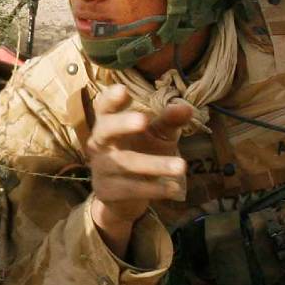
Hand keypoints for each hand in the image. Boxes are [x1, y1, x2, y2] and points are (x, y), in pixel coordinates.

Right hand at [84, 83, 192, 256]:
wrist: (123, 195)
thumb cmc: (140, 152)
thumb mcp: (157, 135)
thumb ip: (169, 121)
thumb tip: (186, 107)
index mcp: (108, 123)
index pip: (104, 106)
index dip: (110, 98)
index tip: (123, 89)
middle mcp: (99, 143)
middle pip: (105, 130)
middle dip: (122, 124)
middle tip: (143, 120)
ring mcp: (101, 167)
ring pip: (126, 163)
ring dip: (154, 164)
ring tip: (182, 166)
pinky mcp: (107, 190)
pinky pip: (131, 188)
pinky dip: (154, 188)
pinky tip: (173, 189)